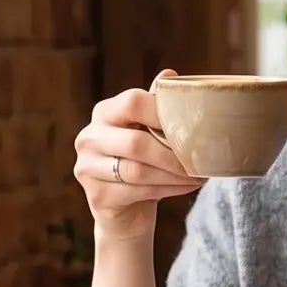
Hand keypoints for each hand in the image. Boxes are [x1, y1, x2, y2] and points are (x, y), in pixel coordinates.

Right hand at [74, 81, 202, 242]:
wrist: (125, 211)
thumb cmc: (142, 163)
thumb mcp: (148, 132)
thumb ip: (155, 106)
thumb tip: (171, 75)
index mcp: (104, 113)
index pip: (131, 103)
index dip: (162, 112)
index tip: (191, 127)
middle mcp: (89, 137)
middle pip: (135, 143)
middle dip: (173, 155)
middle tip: (200, 161)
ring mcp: (87, 168)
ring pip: (137, 171)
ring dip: (174, 175)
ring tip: (197, 176)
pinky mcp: (96, 196)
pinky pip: (137, 192)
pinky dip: (168, 190)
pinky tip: (186, 187)